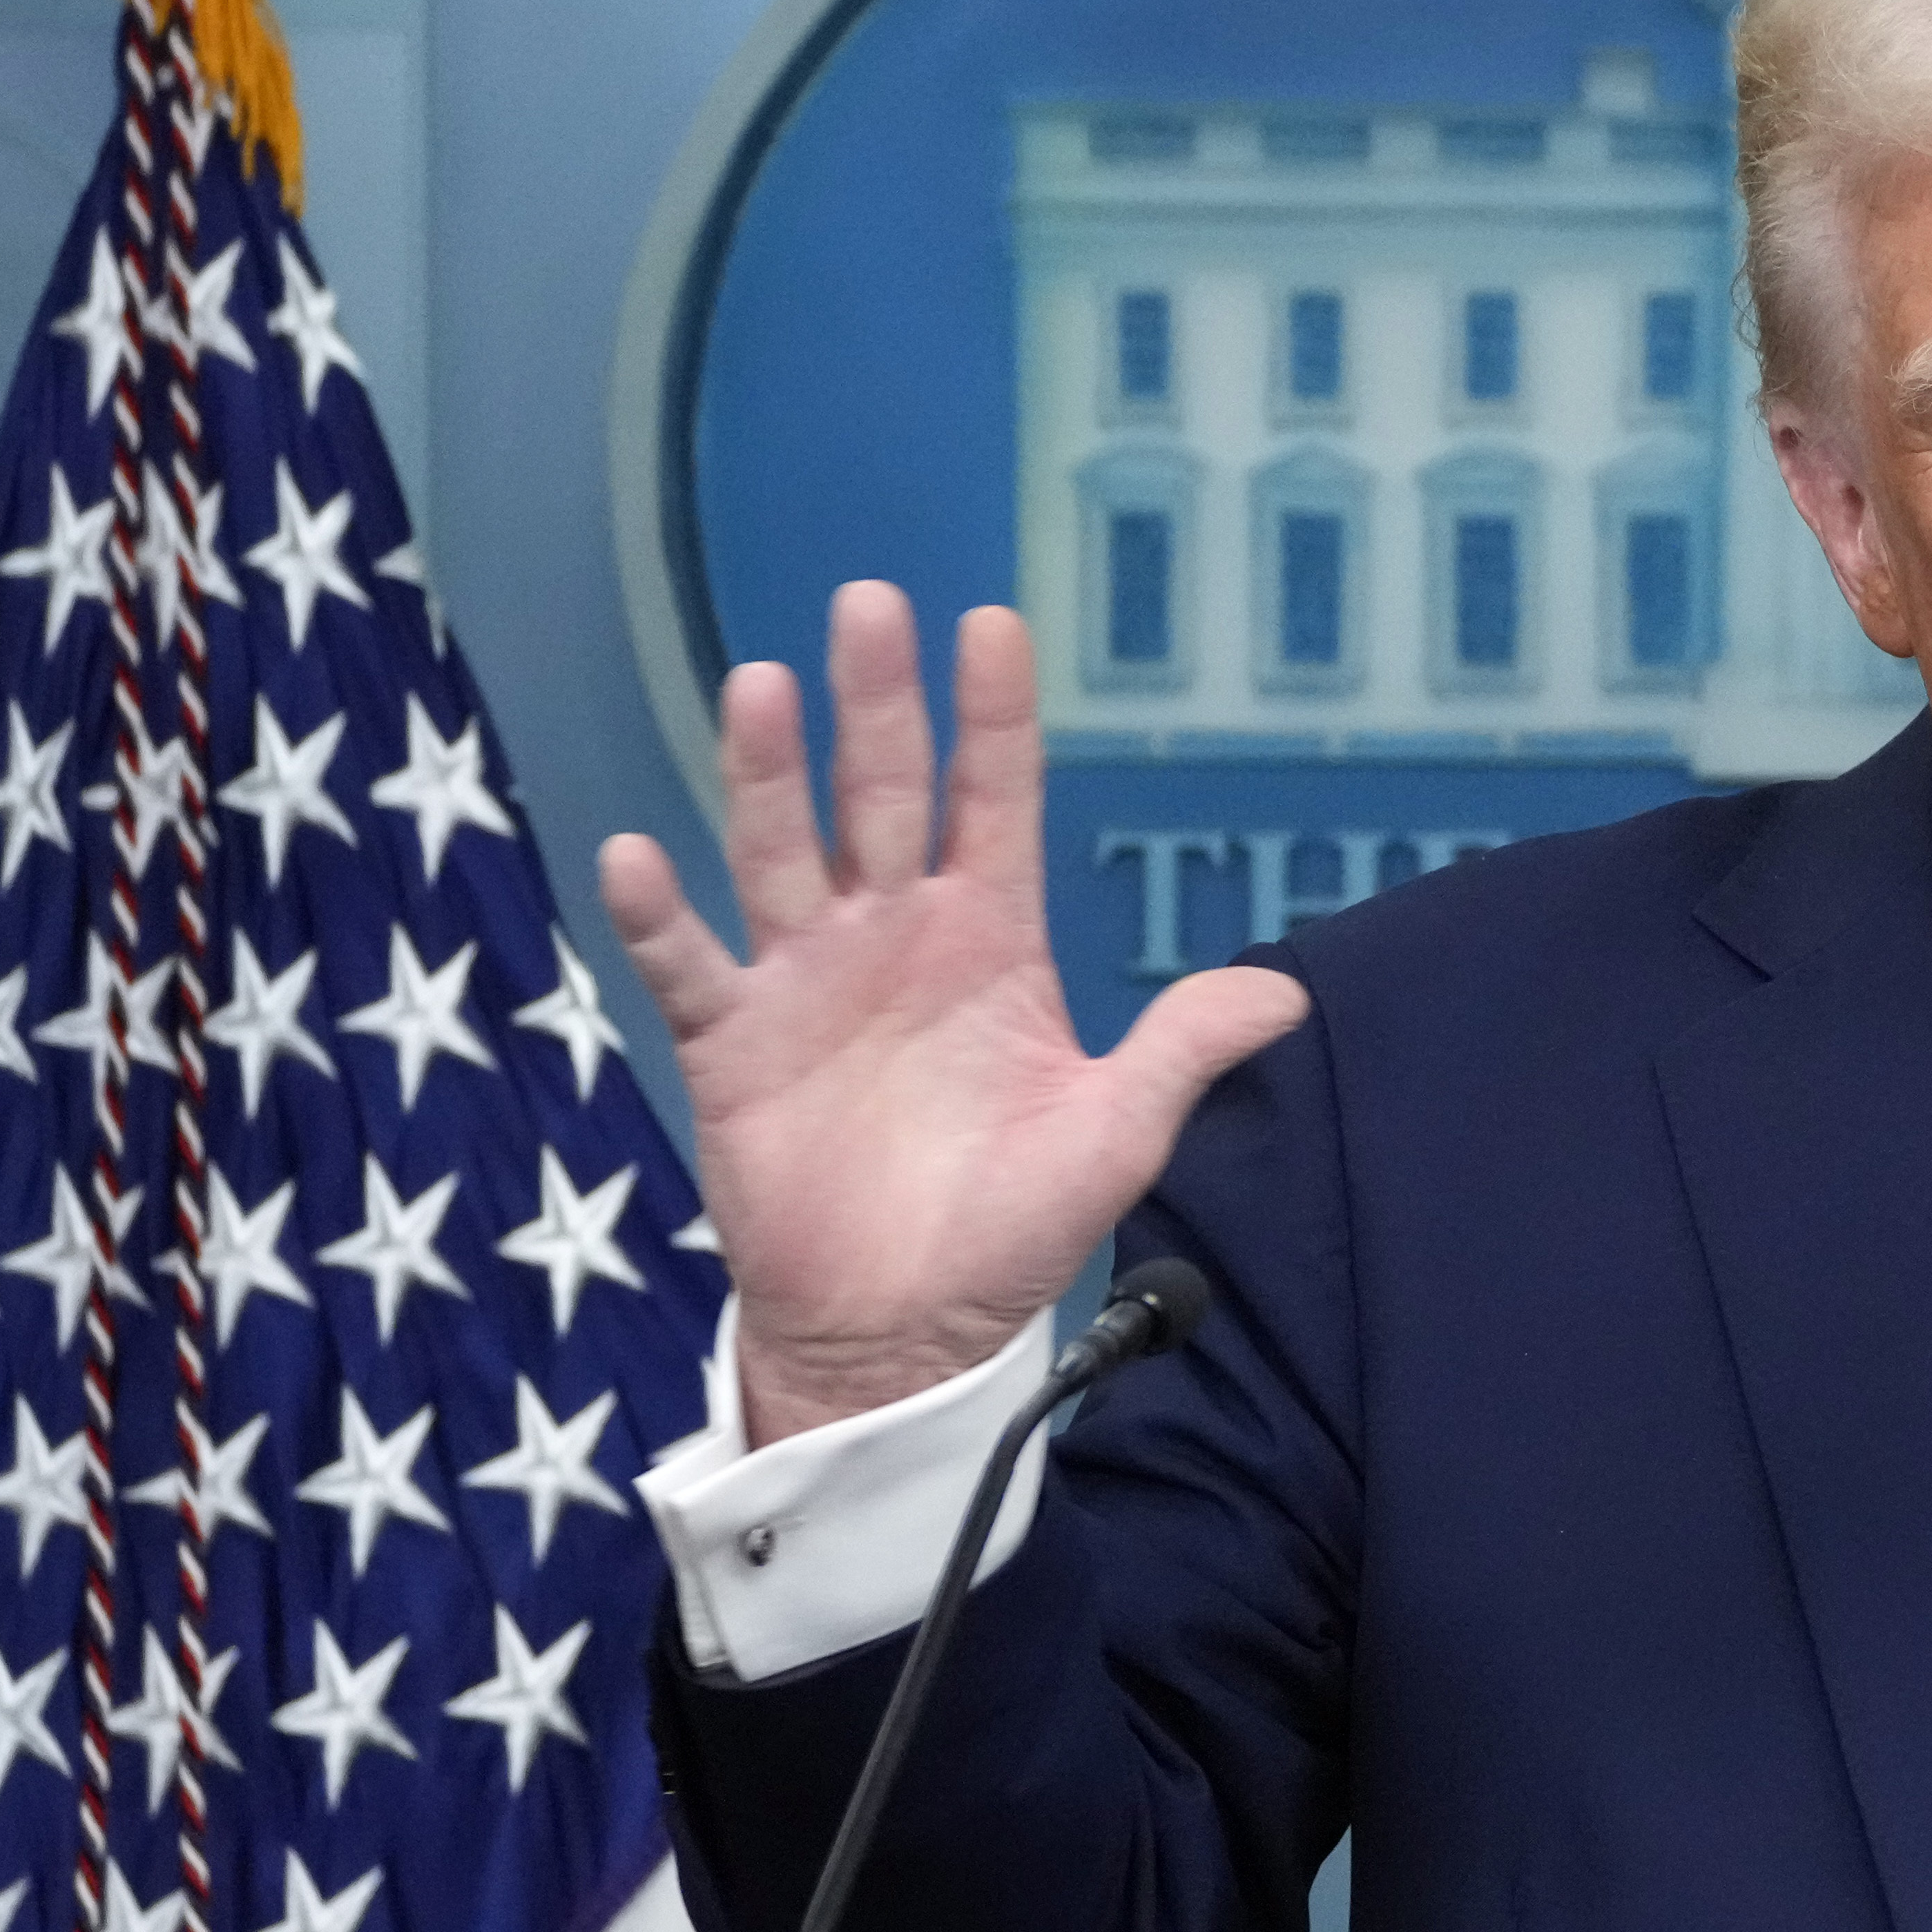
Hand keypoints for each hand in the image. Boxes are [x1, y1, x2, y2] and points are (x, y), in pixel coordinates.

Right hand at [598, 583, 1308, 1445]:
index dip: (993, 718)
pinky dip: (662, 915)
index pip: (993, 802)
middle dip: (877, 705)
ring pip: (779, 850)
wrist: (909, 1327)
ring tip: (766, 685)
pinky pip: (690, 966)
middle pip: (878, 795)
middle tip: (870, 605)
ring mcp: (805, 980)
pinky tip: (641, 856)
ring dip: (768, 772)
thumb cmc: (1011, 1224)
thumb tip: (1290, 998)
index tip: (991, 624)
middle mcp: (891, 935)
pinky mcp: (733, 1044)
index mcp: (988, 940)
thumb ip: (1184, 1049)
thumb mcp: (1116, 1132)